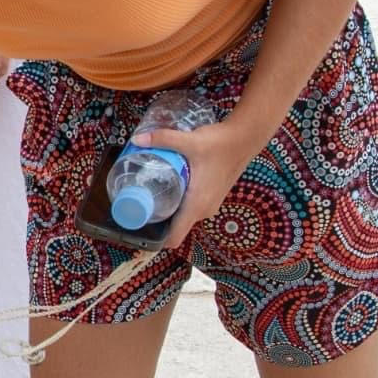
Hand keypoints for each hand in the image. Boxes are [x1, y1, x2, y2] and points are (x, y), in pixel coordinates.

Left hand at [132, 119, 263, 249]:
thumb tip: (137, 139)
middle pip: (174, 226)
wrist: (245, 139)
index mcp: (197, 205)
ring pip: (182, 215)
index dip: (154, 238)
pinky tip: (165, 185)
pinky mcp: (211, 197)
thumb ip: (162, 139)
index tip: (135, 225)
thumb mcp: (189, 141)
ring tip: (145, 192)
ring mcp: (209, 205)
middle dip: (154, 218)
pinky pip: (189, 207)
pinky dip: (177, 201)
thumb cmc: (220, 144)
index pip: (174, 237)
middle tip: (133, 201)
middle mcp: (203, 210)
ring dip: (166, 208)